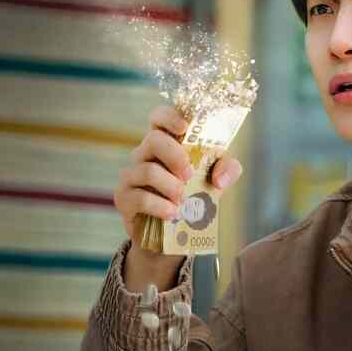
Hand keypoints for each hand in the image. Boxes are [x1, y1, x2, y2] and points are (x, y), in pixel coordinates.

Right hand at [114, 106, 242, 291]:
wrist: (174, 234)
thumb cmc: (194, 196)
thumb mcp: (217, 179)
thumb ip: (227, 169)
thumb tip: (220, 179)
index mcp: (166, 142)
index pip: (158, 116)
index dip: (169, 116)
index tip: (185, 128)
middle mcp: (145, 154)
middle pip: (153, 139)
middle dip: (175, 156)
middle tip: (190, 175)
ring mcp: (131, 175)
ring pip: (147, 170)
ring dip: (170, 186)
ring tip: (183, 200)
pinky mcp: (124, 198)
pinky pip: (139, 197)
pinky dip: (159, 206)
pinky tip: (172, 214)